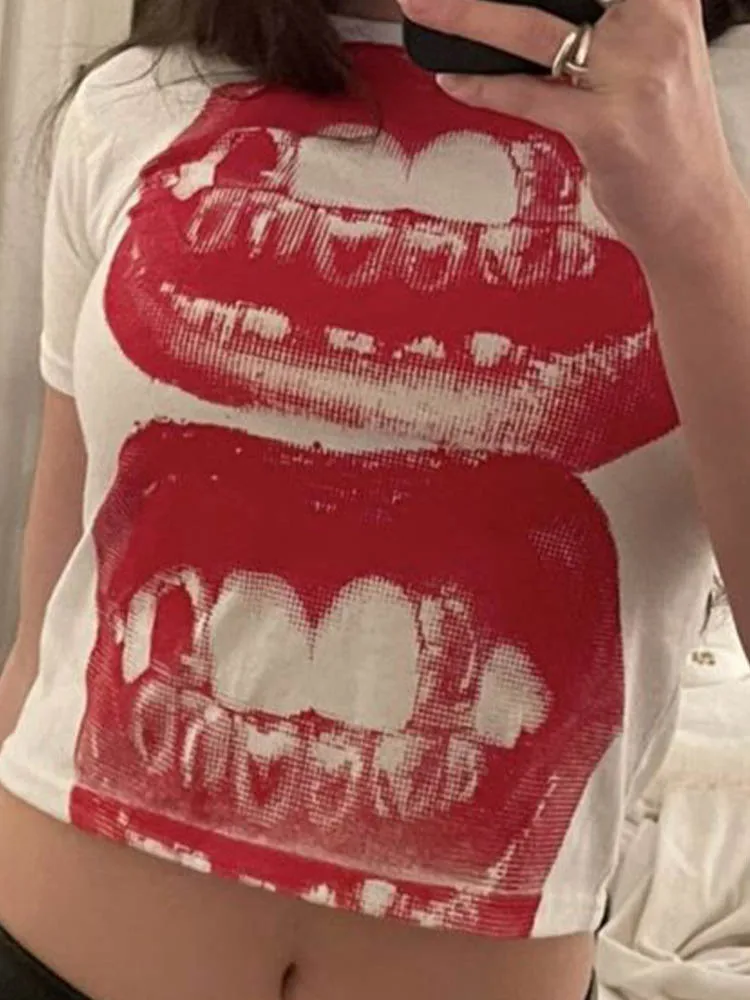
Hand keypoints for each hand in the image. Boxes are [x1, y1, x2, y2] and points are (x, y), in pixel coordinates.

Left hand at [398, 0, 743, 253]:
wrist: (694, 213)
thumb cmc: (668, 142)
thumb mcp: (658, 59)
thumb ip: (617, 25)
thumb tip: (543, 12)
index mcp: (669, 2)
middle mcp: (656, 26)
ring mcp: (631, 75)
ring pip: (530, 30)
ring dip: (465, 16)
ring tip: (422, 6)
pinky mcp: (604, 126)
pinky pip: (527, 95)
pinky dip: (482, 87)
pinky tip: (455, 80)